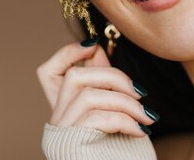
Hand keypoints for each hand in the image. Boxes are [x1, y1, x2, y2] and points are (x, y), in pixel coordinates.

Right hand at [36, 39, 157, 136]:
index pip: (47, 72)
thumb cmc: (124, 155)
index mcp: (65, 112)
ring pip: (88, 94)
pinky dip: (125, 119)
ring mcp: (61, 135)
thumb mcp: (115, 112)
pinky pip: (98, 117)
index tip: (95, 45)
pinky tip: (140, 130)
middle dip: (112, 75)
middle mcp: (55, 123)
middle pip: (75, 76)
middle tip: (140, 92)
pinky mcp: (70, 145)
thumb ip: (103, 85)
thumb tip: (97, 49)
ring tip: (146, 117)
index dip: (68, 52)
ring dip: (125, 101)